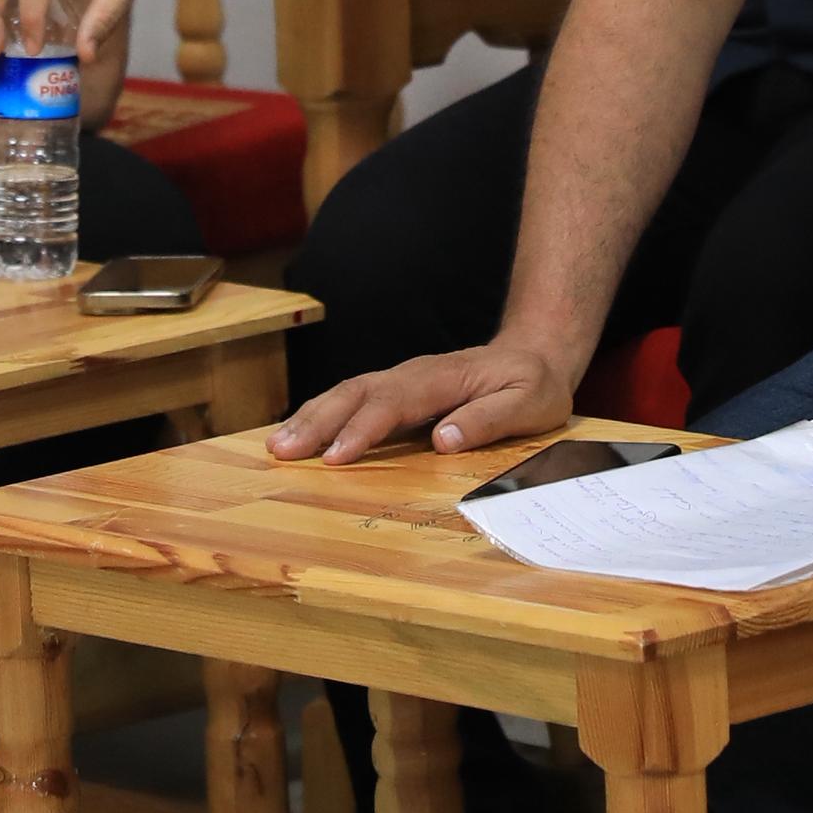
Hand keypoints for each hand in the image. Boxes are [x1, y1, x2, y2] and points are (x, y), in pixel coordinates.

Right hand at [270, 337, 582, 465]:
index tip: (336, 457)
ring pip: (347, 392)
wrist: (534, 355)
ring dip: (311, 417)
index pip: (394, 402)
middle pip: (357, 393)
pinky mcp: (396, 392)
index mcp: (443, 378)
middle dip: (318, 421)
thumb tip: (444, 438)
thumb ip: (490, 419)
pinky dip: (322, 414)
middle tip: (283, 450)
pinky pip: (353, 400)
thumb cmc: (533, 384)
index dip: (362, 429)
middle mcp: (413, 374)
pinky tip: (300, 434)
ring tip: (278, 444)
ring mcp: (401, 380)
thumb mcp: (530, 403)